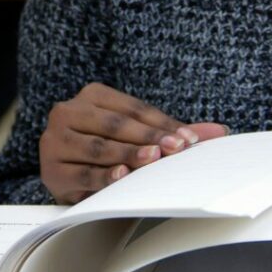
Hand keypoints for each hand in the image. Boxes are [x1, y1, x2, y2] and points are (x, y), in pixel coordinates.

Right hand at [40, 82, 226, 203]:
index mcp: (91, 95)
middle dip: (149, 137)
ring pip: (99, 147)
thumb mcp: (136, 137)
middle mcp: (68, 112)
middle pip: (115, 124)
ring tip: (153, 159)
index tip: (189, 138)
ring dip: (128, 154)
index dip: (162, 123)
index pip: (132, 109)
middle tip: (176, 148)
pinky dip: (104, 175)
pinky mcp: (51, 170)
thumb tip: (219, 132)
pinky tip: (121, 175)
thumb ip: (172, 132)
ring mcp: (55, 141)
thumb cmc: (106, 152)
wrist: (66, 175)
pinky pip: (83, 173)